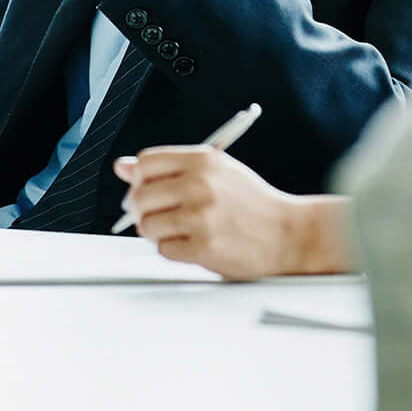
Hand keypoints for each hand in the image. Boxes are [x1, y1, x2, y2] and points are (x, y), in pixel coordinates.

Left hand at [112, 147, 350, 279]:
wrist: (289, 234)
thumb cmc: (251, 203)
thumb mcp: (216, 171)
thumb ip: (168, 167)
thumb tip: (122, 166)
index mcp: (203, 160)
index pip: (145, 162)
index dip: (139, 178)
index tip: (147, 188)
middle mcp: (200, 185)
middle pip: (139, 195)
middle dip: (140, 209)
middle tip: (156, 215)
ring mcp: (201, 217)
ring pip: (147, 225)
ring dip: (156, 232)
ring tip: (177, 231)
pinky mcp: (203, 247)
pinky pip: (163, 249)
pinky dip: (172, 250)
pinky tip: (191, 244)